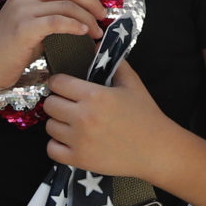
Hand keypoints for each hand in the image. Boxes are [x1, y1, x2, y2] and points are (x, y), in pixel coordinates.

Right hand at [0, 0, 109, 89]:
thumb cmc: (7, 51)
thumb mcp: (29, 25)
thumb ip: (50, 16)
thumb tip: (80, 18)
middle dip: (92, 0)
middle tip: (103, 15)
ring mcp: (23, 10)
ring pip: (66, 4)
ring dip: (87, 17)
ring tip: (96, 30)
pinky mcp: (24, 28)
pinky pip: (58, 21)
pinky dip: (75, 25)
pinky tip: (83, 33)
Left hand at [43, 58, 170, 178]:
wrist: (156, 149)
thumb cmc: (146, 115)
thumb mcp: (132, 83)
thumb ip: (113, 62)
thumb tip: (96, 45)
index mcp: (95, 96)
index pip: (58, 82)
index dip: (60, 81)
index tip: (66, 85)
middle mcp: (83, 117)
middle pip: (50, 104)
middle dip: (58, 101)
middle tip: (69, 104)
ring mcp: (80, 140)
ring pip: (49, 126)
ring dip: (58, 122)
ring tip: (72, 122)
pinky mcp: (79, 160)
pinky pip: (52, 149)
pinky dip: (58, 144)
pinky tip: (71, 140)